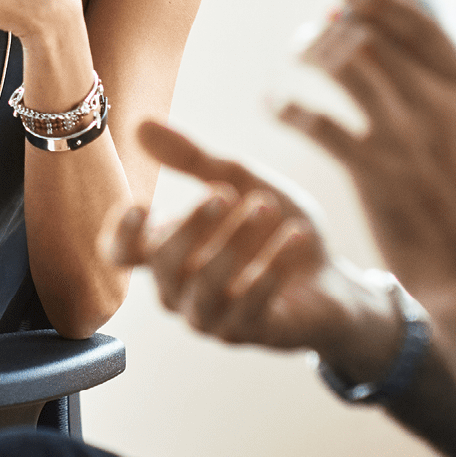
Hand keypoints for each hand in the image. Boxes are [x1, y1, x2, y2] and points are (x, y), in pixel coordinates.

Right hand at [114, 117, 395, 358]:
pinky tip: (294, 236)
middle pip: (163, 265)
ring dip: (232, 246)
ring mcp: (211, 317)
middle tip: (225, 192)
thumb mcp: (242, 182)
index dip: (121, 235)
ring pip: (203, 289)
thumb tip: (142, 124)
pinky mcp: (248, 332)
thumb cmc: (276, 228)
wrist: (333, 278)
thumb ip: (194, 160)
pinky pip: (248, 307)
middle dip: (191, 226)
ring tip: (266, 206)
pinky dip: (271, 269)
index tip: (141, 204)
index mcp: (170, 252)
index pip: (122, 254)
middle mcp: (180, 289)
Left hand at [279, 0, 455, 310]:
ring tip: (295, 56)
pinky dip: (288, 107)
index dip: (382, 2)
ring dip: (312, 52)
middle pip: (378, 38)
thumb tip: (425, 55)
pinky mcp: (375, 173)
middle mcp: (444, 108)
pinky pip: (317, 122)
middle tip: (314, 30)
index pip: (425, 27)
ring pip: (346, 66)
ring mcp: (410, 139)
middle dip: (338, 26)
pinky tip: (274, 105)